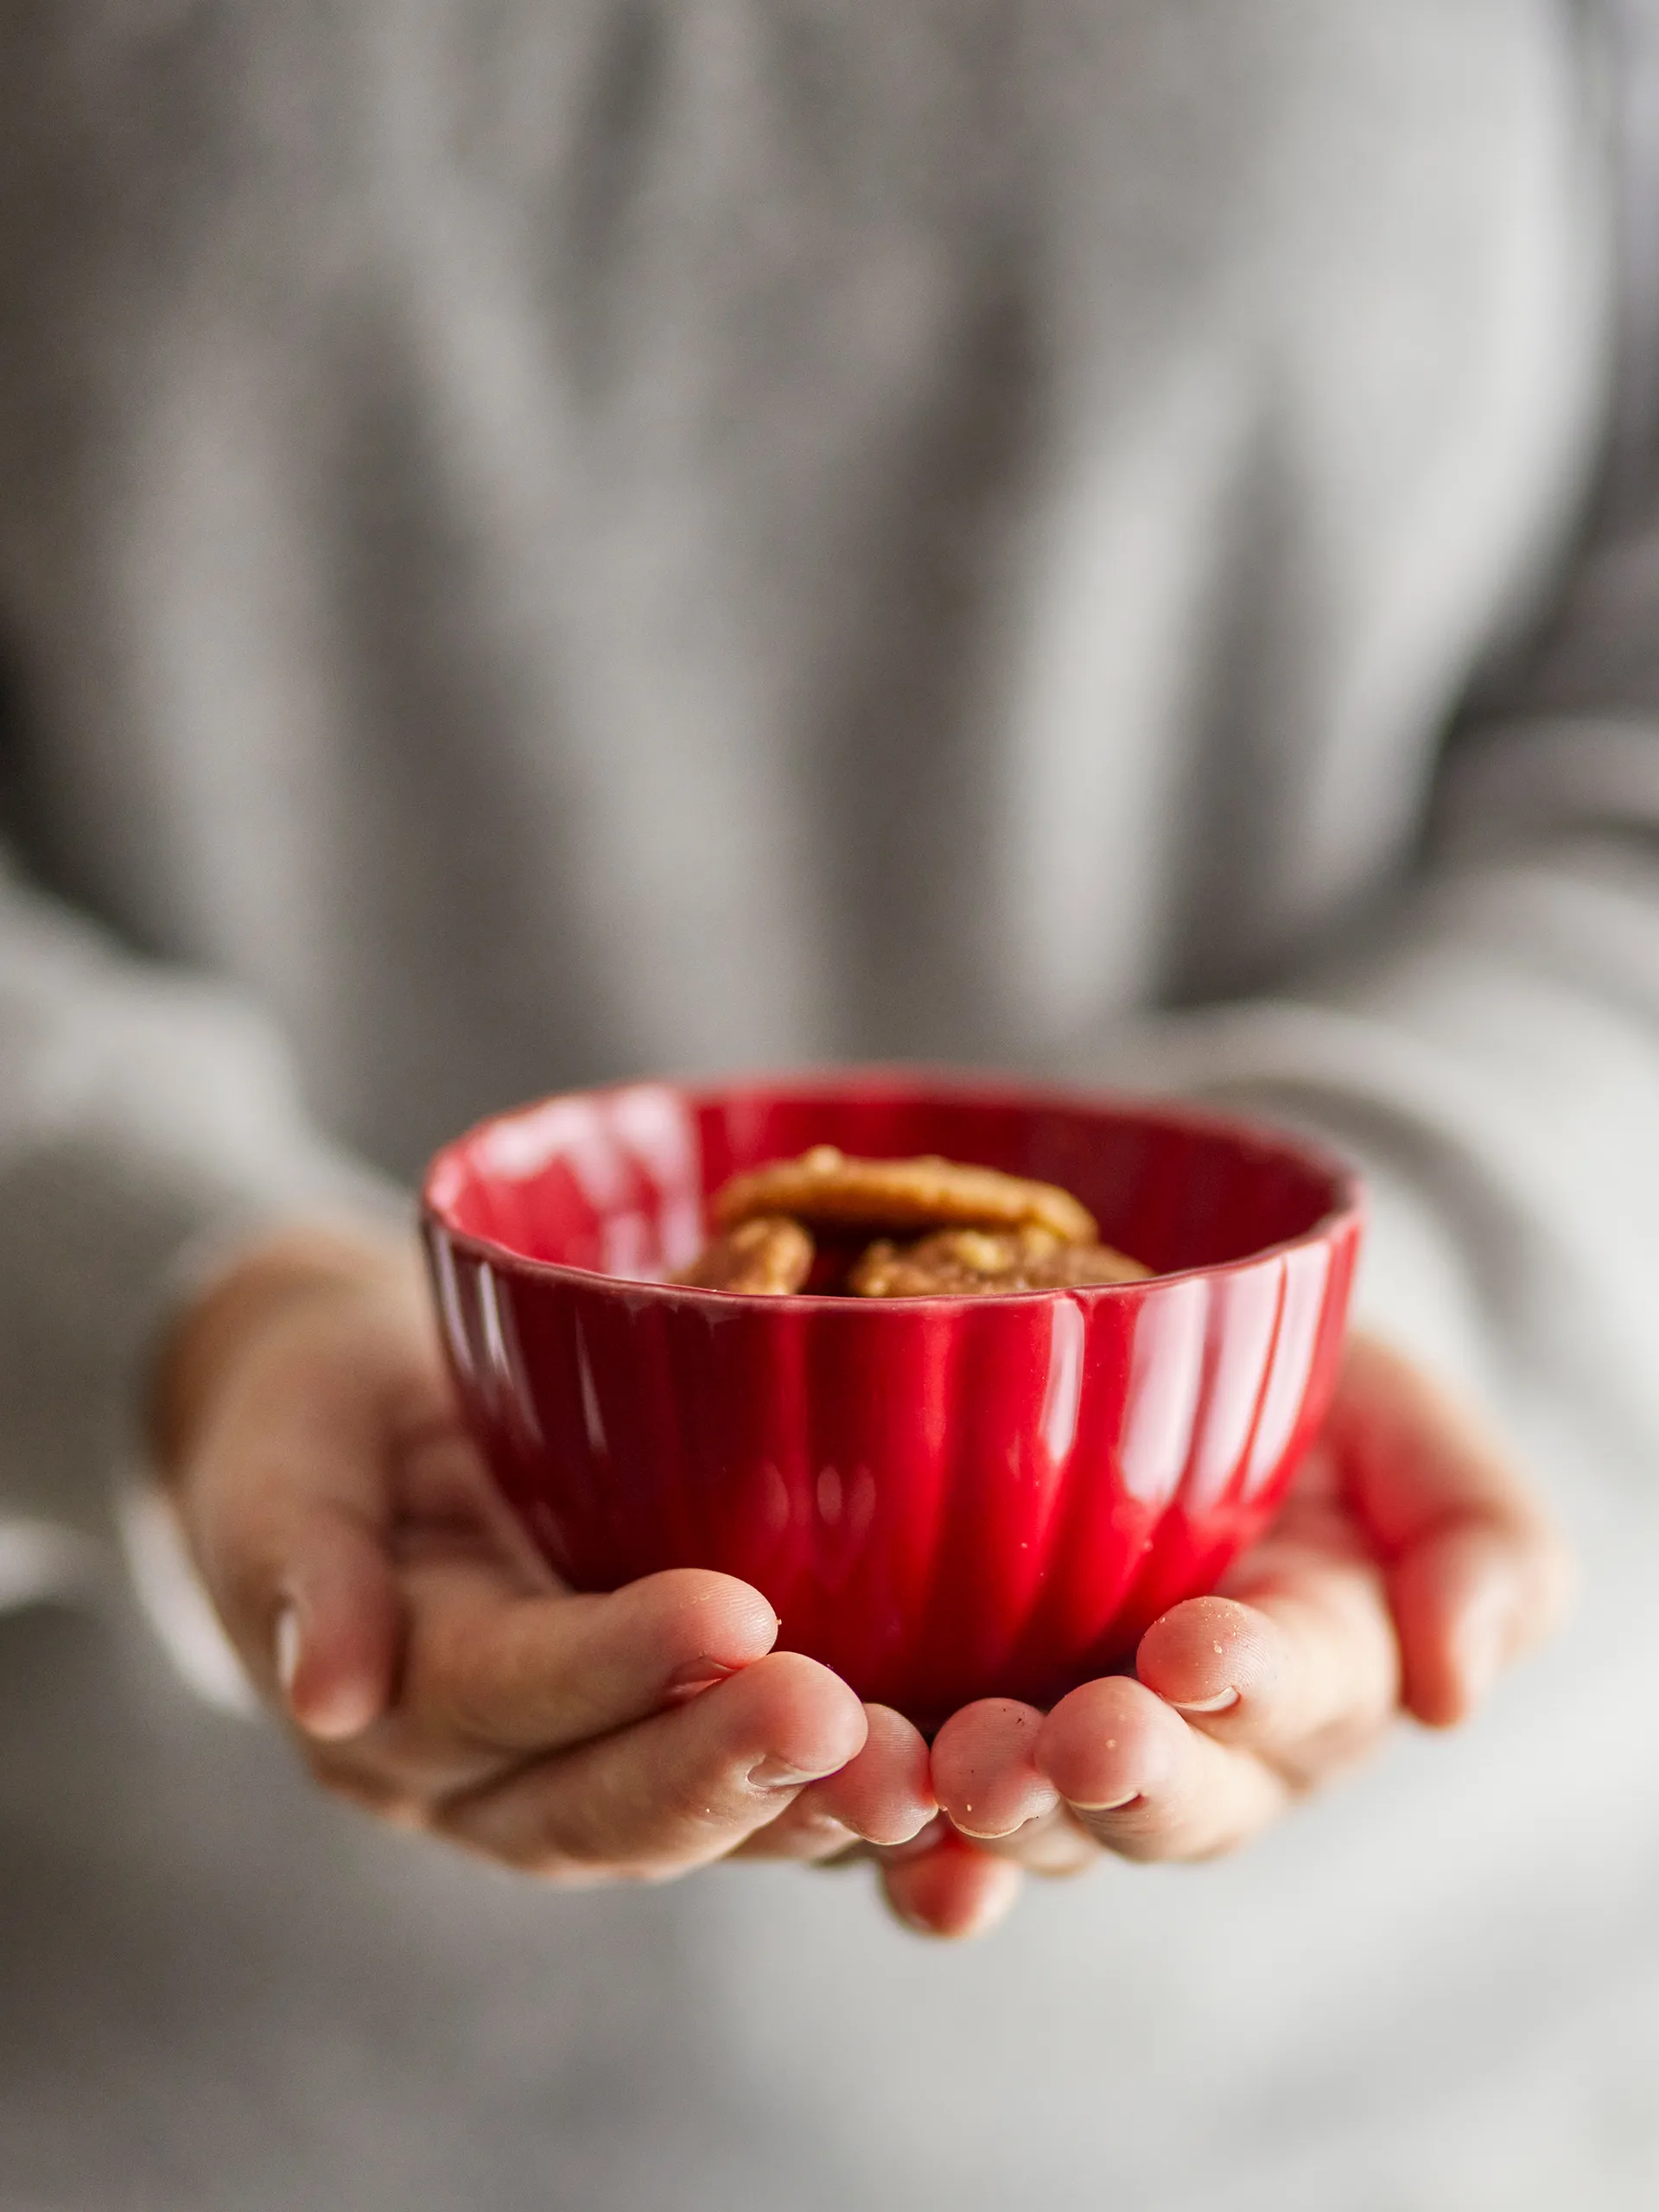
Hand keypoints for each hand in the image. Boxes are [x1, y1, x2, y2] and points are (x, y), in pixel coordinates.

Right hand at [154, 1228, 933, 1882]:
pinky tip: (951, 1787)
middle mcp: (491, 1778)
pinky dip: (847, 1802)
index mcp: (390, 1706)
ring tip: (920, 1775)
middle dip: (729, 1766)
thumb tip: (321, 1691)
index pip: (504, 1692)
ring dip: (808, 1808)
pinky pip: (759, 1794)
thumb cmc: (321, 1419)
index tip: (731, 1616)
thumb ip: (294, 1562)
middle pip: (608, 1800)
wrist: (364, 1426)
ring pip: (699, 1823)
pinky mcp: (671, 1745)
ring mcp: (586, 1774)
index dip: (611, 1667)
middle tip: (845, 1720)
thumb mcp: (275, 1461)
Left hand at [888, 1334, 1576, 1939]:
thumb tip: (1454, 1688)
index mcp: (1310, 1667)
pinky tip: (851, 1814)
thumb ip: (1475, 1535)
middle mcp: (1187, 1743)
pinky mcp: (935, 1737)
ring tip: (944, 1776)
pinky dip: (881, 1831)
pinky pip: (911, 1819)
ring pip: (1036, 1824)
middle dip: (1124, 1776)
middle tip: (1074, 1741)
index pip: (1297, 1693)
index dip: (1254, 1682)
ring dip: (992, 1816)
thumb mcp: (1399, 1413)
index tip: (1198, 1645)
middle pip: (1166, 1798)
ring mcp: (1056, 1754)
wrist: (1131, 1343)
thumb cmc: (1280, 1377)